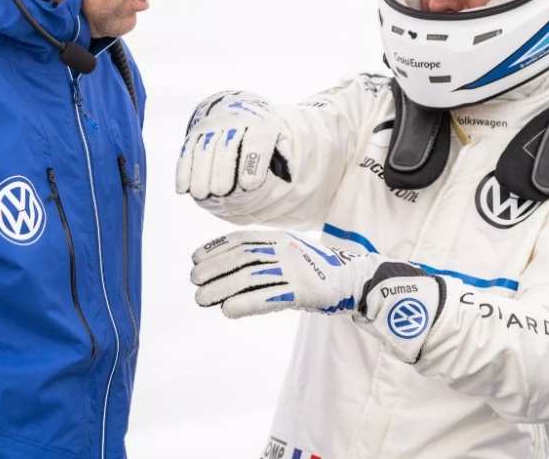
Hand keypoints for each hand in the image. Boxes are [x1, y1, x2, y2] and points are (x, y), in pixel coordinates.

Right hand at [175, 91, 290, 200]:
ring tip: (202, 194)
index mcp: (259, 123)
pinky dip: (183, 170)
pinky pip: (187, 150)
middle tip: (221, 192)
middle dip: (222, 170)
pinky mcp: (195, 133)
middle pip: (226, 147)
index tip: (249, 185)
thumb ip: (283, 156)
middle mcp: (233, 121)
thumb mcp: (278, 138)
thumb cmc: (261, 132)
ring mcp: (212, 126)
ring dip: (200, 172)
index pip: (256, 141)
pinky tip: (183, 189)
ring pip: (203, 149)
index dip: (252, 162)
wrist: (240, 107)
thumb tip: (287, 174)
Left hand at [190, 230, 446, 362]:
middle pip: (240, 257)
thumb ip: (262, 258)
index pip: (240, 239)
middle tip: (194, 282)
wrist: (355, 281)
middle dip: (213, 269)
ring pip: (249, 277)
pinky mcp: (302, 291)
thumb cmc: (315, 270)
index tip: (195, 259)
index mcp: (279, 238)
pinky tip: (227, 310)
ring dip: (220, 288)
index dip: (215, 249)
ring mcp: (294, 269)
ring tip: (201, 299)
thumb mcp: (288, 254)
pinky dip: (244, 303)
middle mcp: (284, 249)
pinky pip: (267, 297)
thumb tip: (224, 271)